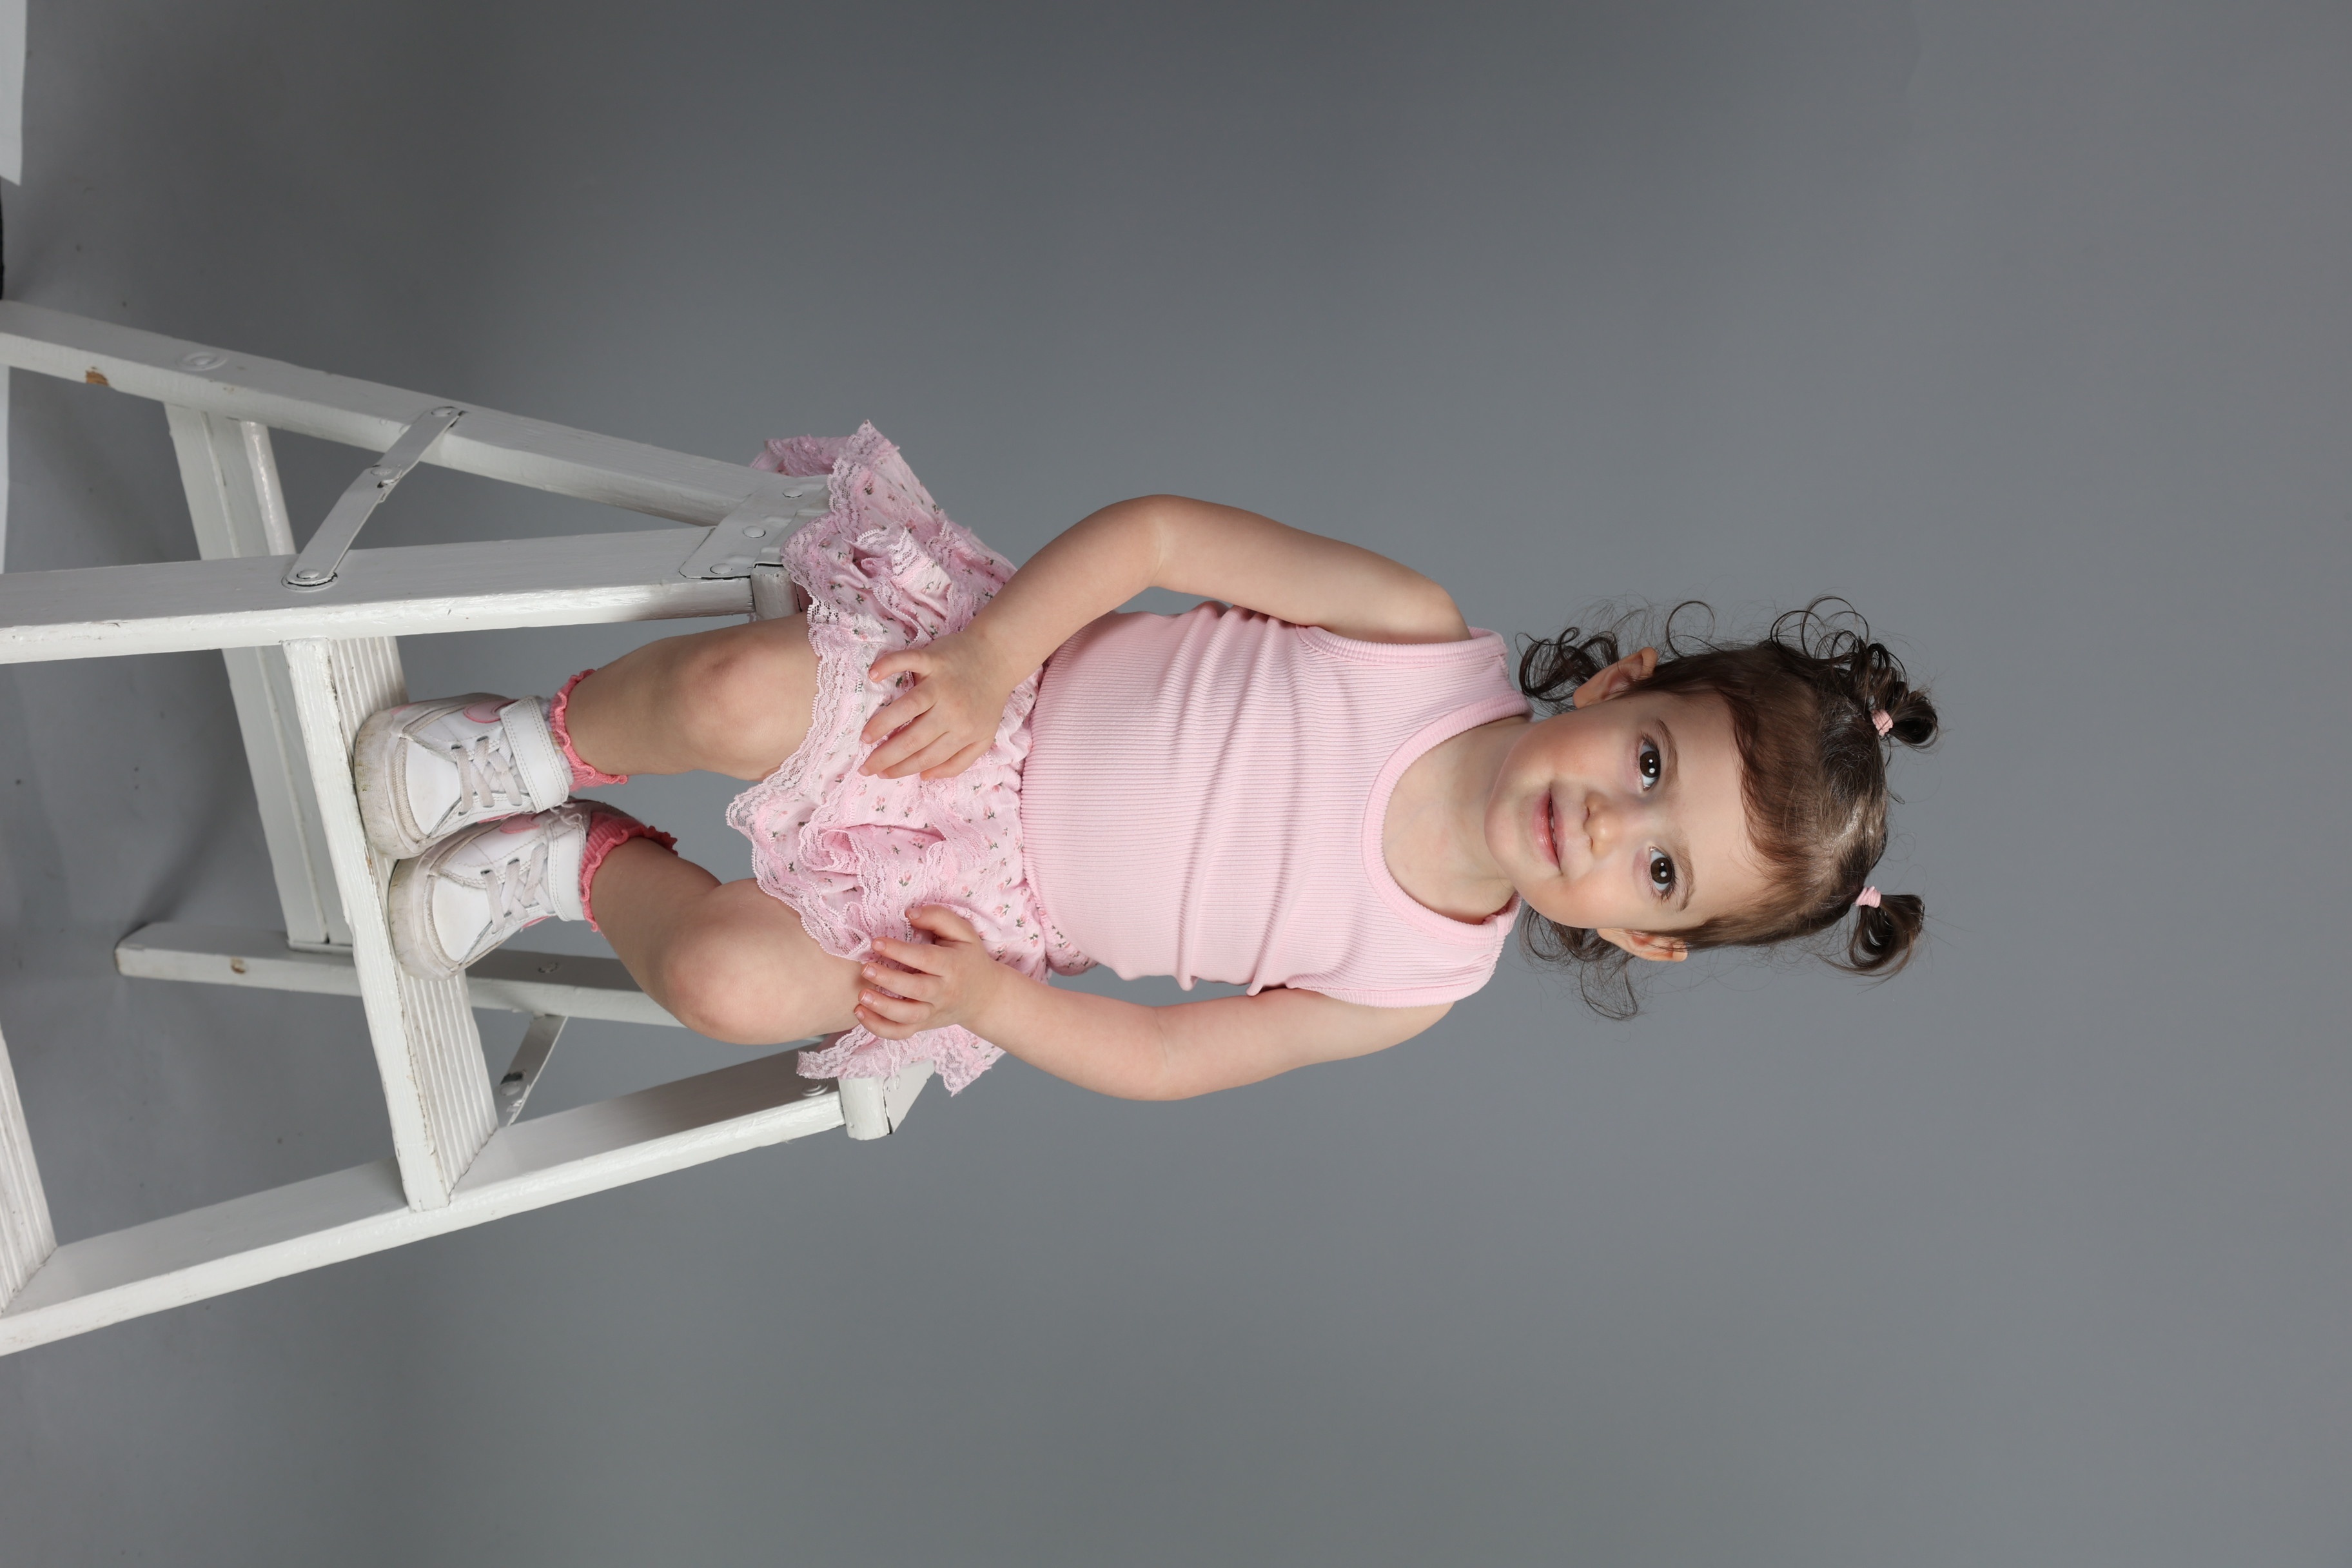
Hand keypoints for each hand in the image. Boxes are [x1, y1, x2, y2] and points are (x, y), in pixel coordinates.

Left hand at [854, 906, 1013, 1038]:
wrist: (984, 997)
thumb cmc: (968, 959)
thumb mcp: (964, 933)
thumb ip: (939, 917)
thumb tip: (910, 914)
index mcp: (953, 966)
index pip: (926, 959)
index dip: (900, 951)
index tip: (876, 942)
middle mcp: (943, 992)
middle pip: (916, 989)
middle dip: (889, 980)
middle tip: (866, 968)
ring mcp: (933, 1011)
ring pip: (908, 1017)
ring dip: (882, 1008)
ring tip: (861, 996)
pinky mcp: (923, 1024)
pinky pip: (901, 1033)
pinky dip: (880, 1028)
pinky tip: (861, 1014)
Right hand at [860, 628, 1020, 778]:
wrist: (999, 657)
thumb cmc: (985, 700)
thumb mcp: (982, 738)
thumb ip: (958, 762)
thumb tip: (925, 777)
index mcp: (963, 733)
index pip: (927, 758)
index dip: (903, 769)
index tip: (882, 775)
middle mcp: (952, 711)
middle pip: (913, 739)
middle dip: (886, 757)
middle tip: (865, 767)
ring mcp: (941, 684)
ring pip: (908, 707)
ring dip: (883, 723)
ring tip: (865, 737)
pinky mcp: (934, 660)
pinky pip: (908, 661)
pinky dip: (889, 665)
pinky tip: (873, 675)